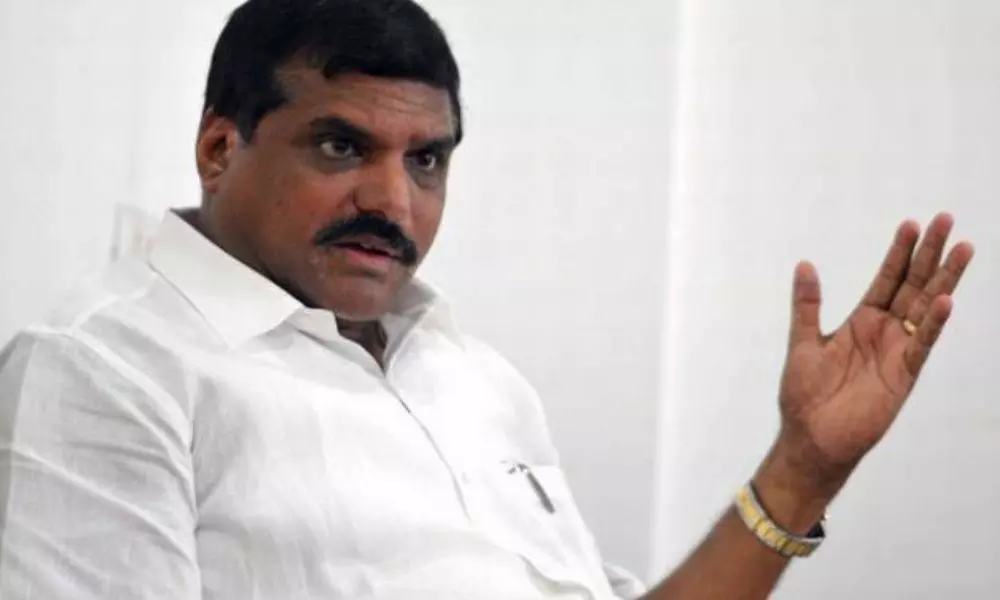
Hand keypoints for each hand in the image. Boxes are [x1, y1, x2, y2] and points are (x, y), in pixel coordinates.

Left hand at [774, 213, 973, 488]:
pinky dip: (933, 322)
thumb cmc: (805, 394)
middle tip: (946, 220)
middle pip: (913, 284)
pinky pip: (922, 343)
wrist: (811, 438)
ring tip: (962, 248)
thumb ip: (807, 305)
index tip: (912, 223)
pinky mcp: (904, 374)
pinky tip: (945, 299)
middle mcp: (884, 331)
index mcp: (861, 320)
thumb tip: (804, 263)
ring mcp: (897, 351)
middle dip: (929, 253)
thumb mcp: (802, 341)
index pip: (886, 278)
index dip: (899, 252)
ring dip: (944, 279)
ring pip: (925, 307)